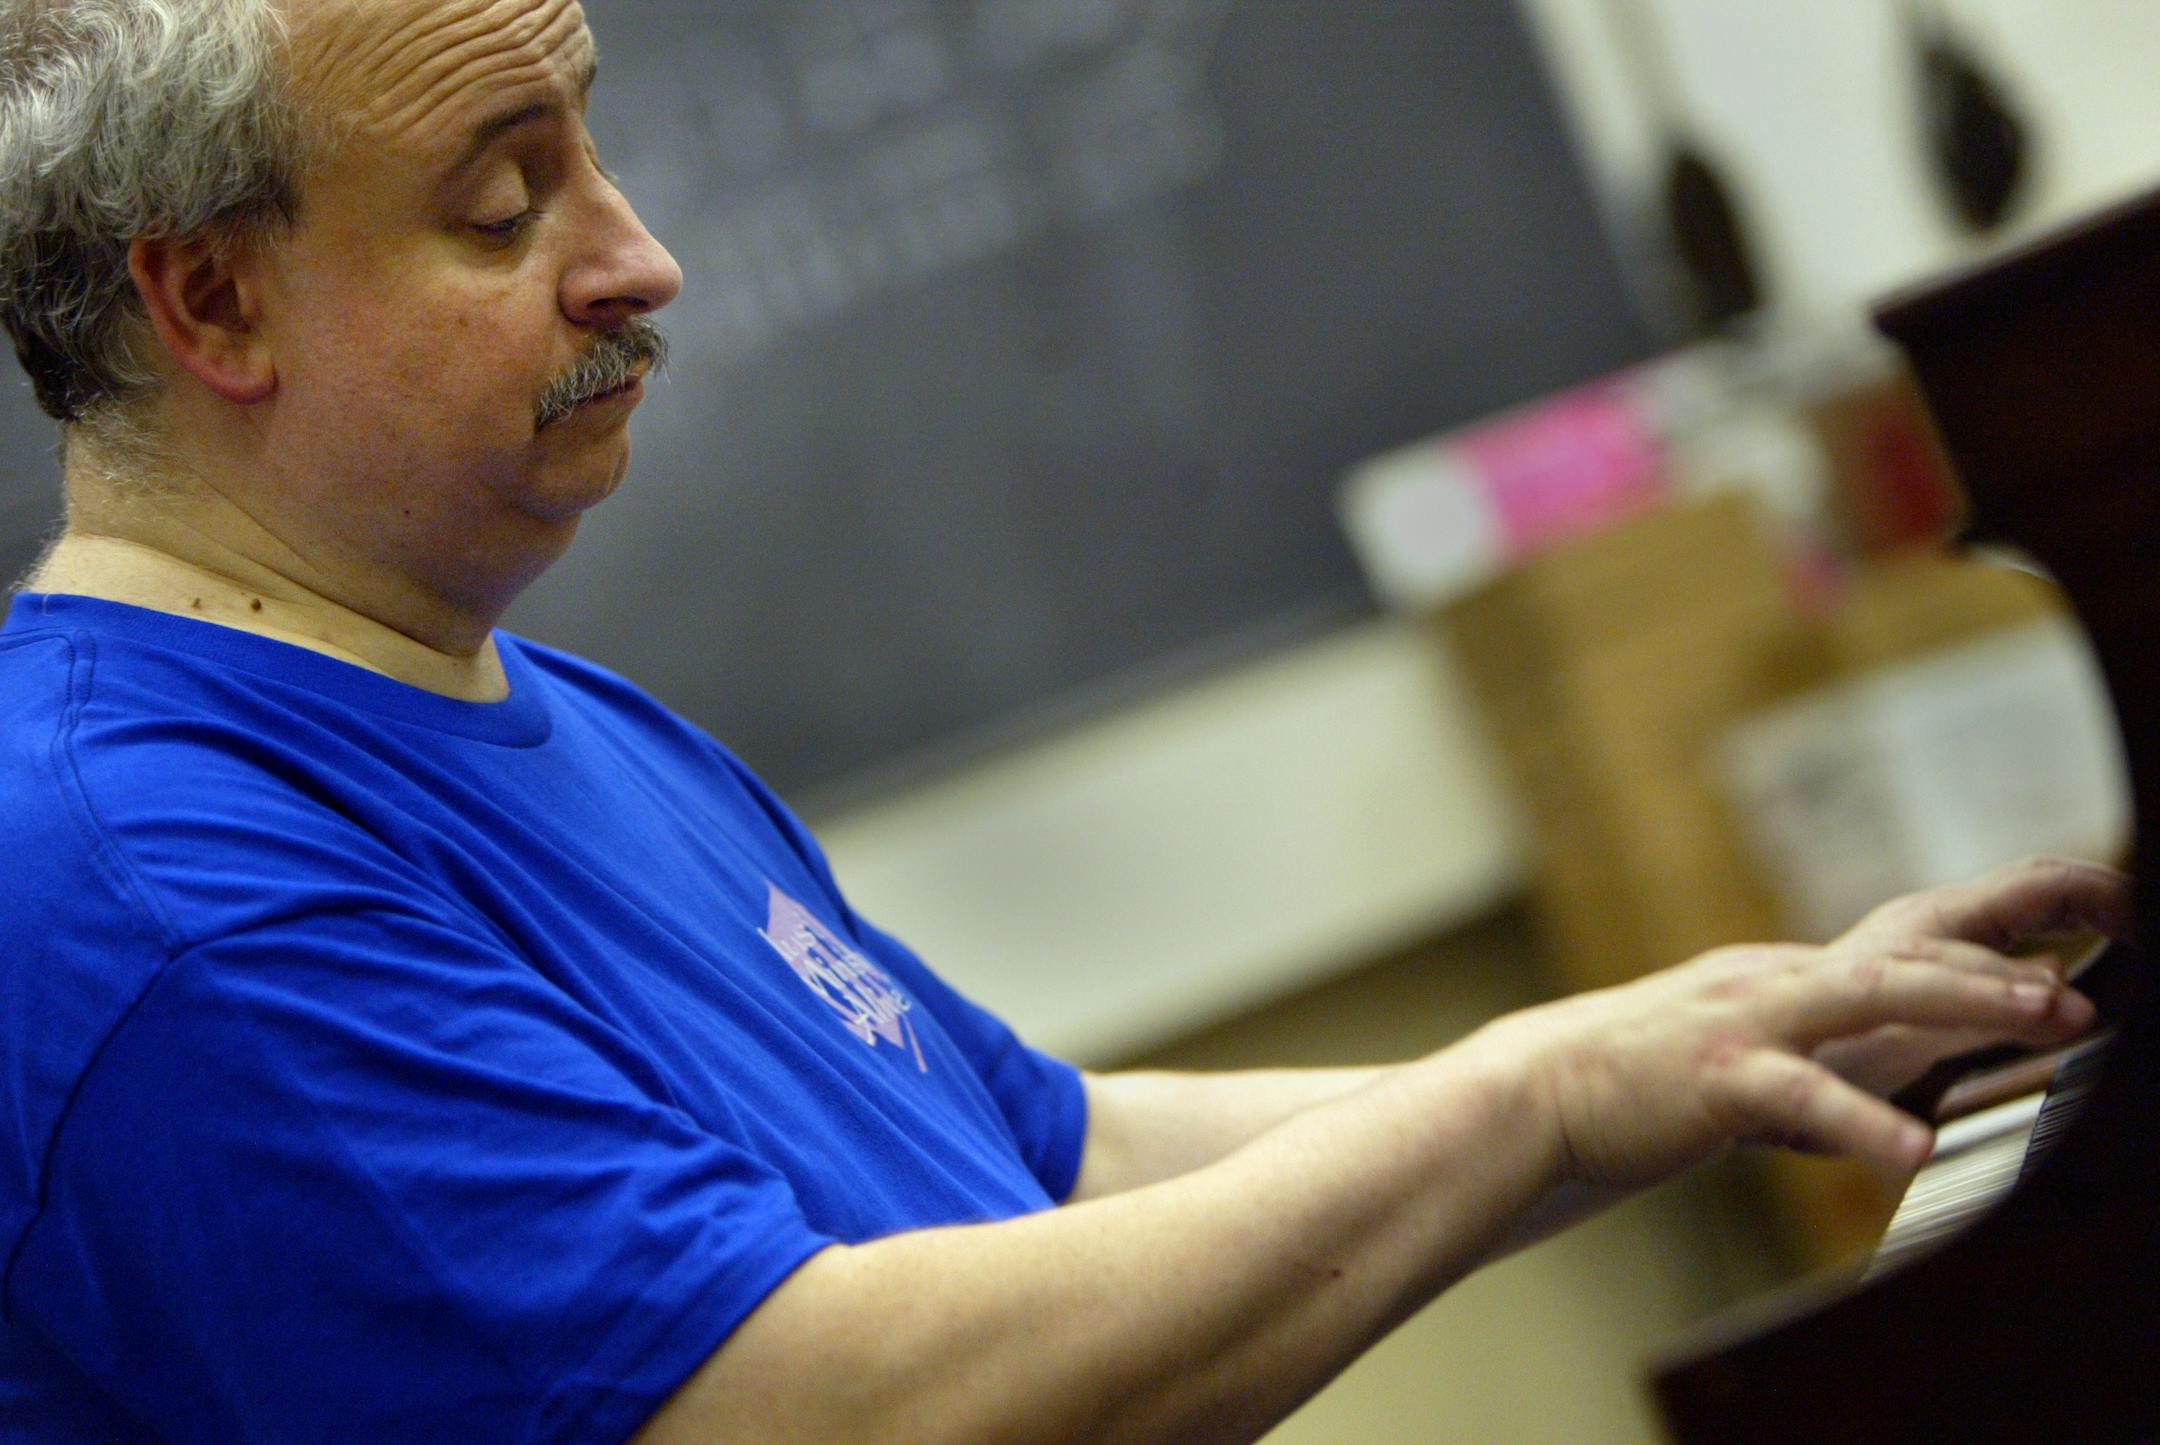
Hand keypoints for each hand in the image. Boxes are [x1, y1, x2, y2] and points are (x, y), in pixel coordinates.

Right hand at [1480, 857, 2128, 1190]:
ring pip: (1870, 995)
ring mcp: (1746, 1023)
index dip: (1991, 939)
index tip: (2071, 933)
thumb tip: (1893, 1057)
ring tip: (2047, 1015)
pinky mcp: (1715, 1076)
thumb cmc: (1639, 1078)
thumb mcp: (1739, 1042)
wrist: (1539, 1089)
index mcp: (1785, 975)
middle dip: (2003, 965)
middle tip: (2088, 987)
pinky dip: (1861, 1121)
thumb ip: (1811, 1040)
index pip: (1903, 942)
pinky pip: (1799, 1096)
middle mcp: (1776, 981)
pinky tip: (1914, 1153)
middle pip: (1905, 954)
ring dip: (1966, 999)